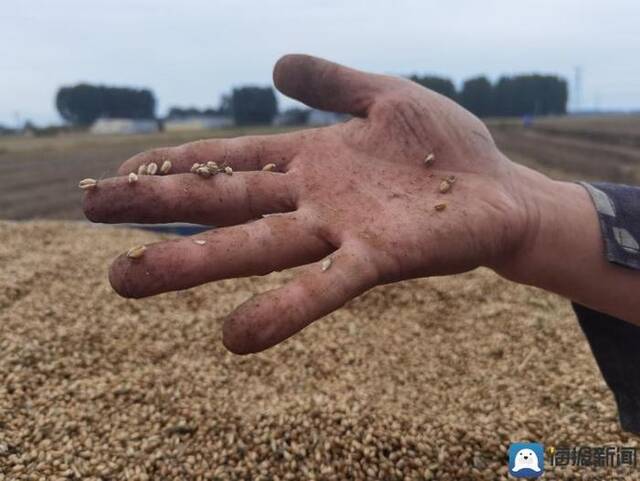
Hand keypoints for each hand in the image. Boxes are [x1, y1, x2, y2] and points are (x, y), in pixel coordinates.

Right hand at [83, 54, 533, 352]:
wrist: (501, 193)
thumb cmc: (446, 148)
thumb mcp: (386, 95)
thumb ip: (332, 81)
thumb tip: (273, 67)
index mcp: (313, 158)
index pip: (232, 159)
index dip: (178, 163)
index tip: (124, 169)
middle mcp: (314, 197)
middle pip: (224, 201)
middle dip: (157, 208)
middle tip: (91, 216)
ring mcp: (341, 229)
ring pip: (256, 246)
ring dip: (192, 264)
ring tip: (128, 279)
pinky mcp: (380, 258)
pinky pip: (323, 286)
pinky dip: (282, 310)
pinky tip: (233, 338)